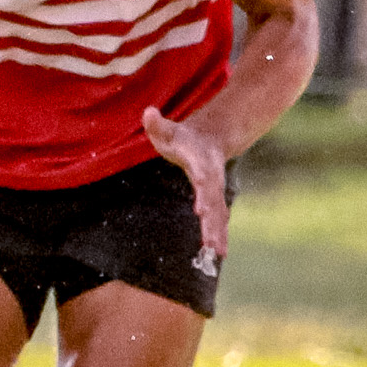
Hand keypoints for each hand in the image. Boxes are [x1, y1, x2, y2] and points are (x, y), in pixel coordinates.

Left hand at [142, 105, 229, 257]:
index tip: (201, 209)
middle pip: (214, 204)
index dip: (204, 194)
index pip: (204, 181)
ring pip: (218, 216)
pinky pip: (217, 221)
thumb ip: (157, 124)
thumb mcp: (168, 130)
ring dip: (218, 234)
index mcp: (202, 165)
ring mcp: (215, 193)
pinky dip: (219, 236)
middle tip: (212, 244)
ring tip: (217, 254)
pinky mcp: (213, 202)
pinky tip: (218, 255)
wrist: (209, 140)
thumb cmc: (183, 138)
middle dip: (213, 223)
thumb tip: (148, 112)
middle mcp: (212, 182)